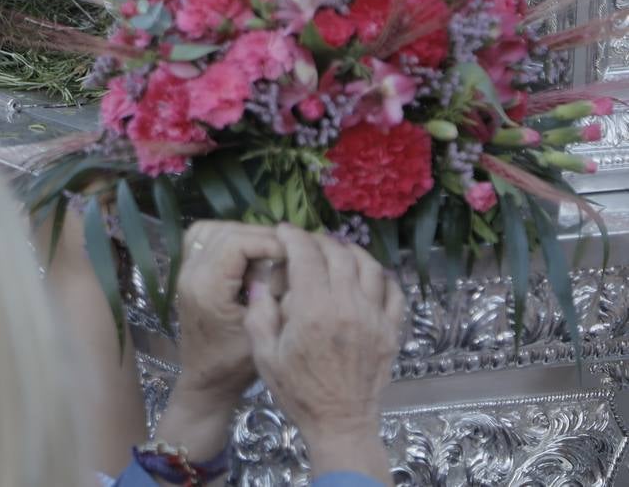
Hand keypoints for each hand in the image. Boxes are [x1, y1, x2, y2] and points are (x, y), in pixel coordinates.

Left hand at [175, 221, 284, 403]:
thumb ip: (273, 291)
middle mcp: (190, 274)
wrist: (206, 381)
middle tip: (288, 249)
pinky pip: (201, 239)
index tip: (294, 252)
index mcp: (207, 288)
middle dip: (260, 236)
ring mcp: (183, 272)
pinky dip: (224, 237)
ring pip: (211, 230)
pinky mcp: (185, 273)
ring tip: (269, 249)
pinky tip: (246, 251)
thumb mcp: (264, 330)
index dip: (268, 241)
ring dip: (242, 233)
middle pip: (226, 232)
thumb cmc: (236, 364)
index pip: (237, 243)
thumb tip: (288, 256)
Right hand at [243, 224, 404, 480]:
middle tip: (306, 241)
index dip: (293, 236)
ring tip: (336, 251)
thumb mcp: (264, 354)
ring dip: (350, 251)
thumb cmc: (298, 390)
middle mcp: (347, 306)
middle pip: (338, 254)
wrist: (340, 422)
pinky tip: (368, 274)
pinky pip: (394, 291)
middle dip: (319, 240)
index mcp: (313, 310)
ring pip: (369, 266)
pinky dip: (381, 275)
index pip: (306, 255)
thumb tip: (260, 282)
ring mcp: (374, 317)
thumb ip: (259, 314)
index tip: (284, 230)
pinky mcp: (391, 330)